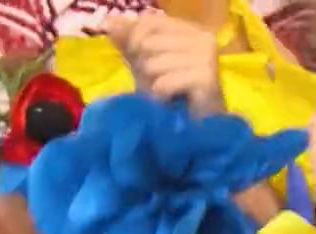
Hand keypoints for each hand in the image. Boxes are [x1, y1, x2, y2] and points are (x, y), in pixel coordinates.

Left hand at [107, 12, 223, 116]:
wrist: (199, 130)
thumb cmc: (173, 97)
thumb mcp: (146, 64)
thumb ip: (130, 41)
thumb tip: (109, 21)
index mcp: (190, 30)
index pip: (149, 21)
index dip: (132, 39)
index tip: (134, 59)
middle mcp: (202, 37)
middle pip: (148, 43)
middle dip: (144, 70)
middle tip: (158, 86)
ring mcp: (206, 57)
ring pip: (153, 64)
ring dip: (151, 86)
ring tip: (164, 97)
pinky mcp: (205, 78)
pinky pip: (163, 84)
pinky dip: (160, 98)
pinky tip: (171, 105)